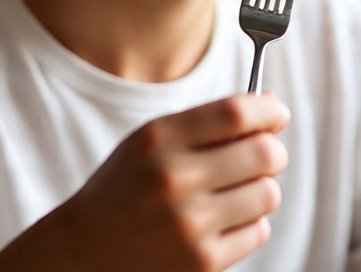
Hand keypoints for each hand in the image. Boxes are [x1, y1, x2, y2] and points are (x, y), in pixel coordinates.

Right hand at [53, 94, 289, 271]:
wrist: (84, 252)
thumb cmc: (128, 187)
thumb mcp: (152, 141)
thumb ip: (209, 120)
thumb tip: (270, 104)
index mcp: (160, 140)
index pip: (237, 112)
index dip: (269, 112)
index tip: (277, 116)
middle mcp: (174, 179)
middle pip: (264, 153)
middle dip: (273, 152)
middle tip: (265, 156)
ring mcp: (189, 225)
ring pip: (268, 194)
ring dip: (262, 190)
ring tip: (237, 192)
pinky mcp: (202, 262)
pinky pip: (258, 231)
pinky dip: (250, 224)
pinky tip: (222, 222)